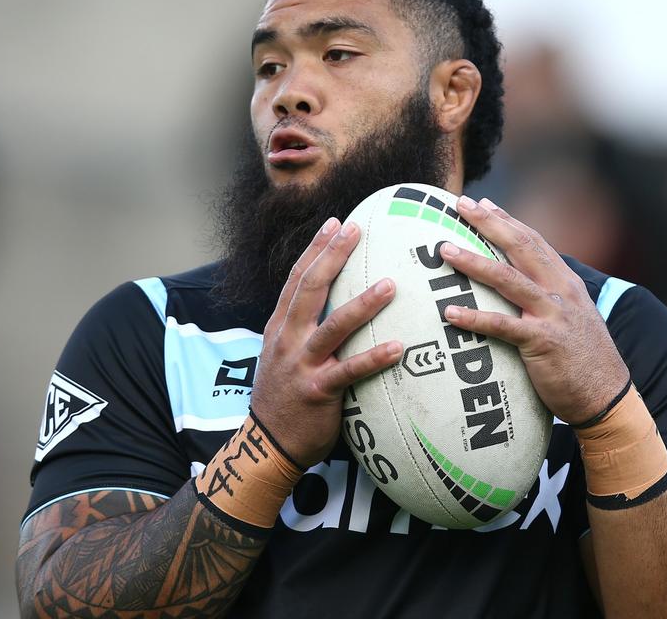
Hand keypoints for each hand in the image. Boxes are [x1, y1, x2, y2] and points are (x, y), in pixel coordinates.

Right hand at [249, 217, 403, 467]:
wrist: (268, 443)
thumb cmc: (285, 396)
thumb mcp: (284, 354)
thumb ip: (304, 328)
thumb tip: (337, 303)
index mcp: (280, 326)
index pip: (297, 279)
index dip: (316, 249)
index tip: (336, 223)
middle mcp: (288, 339)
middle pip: (310, 289)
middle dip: (332, 256)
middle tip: (356, 230)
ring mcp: (301, 364)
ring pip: (333, 327)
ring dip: (363, 304)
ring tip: (391, 285)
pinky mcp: (318, 391)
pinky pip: (349, 371)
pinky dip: (373, 358)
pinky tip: (398, 347)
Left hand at [438, 197, 628, 424]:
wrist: (607, 395)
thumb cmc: (583, 357)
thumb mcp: (572, 315)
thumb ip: (549, 295)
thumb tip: (522, 282)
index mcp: (566, 282)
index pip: (533, 241)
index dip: (507, 220)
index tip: (482, 204)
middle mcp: (560, 291)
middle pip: (520, 247)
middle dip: (489, 224)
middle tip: (460, 205)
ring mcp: (552, 315)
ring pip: (508, 279)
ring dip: (474, 262)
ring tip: (445, 251)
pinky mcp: (542, 343)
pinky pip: (503, 326)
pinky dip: (475, 318)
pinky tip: (450, 312)